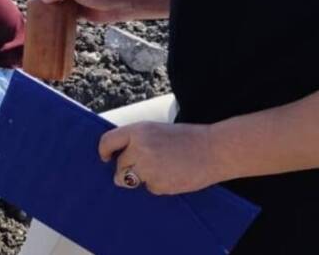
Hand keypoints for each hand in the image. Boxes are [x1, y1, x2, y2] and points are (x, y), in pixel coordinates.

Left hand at [99, 121, 225, 194]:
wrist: (214, 150)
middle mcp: (139, 148)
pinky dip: (158, 185)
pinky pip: (149, 188)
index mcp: (138, 131)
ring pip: (131, 179)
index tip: (106, 158)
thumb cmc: (188, 139)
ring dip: (142, 178)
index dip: (104, 151)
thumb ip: (137, 141)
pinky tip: (173, 175)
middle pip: (120, 165)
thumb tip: (117, 158)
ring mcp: (147, 168)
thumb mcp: (157, 130)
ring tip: (163, 168)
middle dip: (129, 168)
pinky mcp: (158, 184)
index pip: (108, 141)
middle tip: (150, 164)